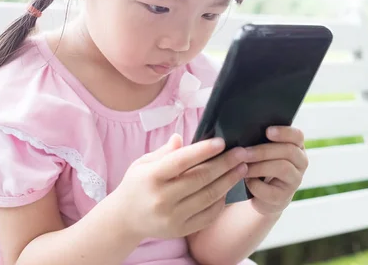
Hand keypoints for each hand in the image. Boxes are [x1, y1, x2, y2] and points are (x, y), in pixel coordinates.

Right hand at [110, 134, 247, 240]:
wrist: (125, 219)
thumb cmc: (137, 185)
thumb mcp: (143, 163)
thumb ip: (164, 152)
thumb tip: (181, 137)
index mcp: (151, 177)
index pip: (181, 161)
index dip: (204, 151)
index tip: (222, 142)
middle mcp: (161, 199)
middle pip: (200, 179)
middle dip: (225, 164)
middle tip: (242, 152)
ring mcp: (172, 217)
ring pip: (209, 197)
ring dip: (229, 181)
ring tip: (242, 167)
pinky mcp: (180, 230)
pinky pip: (208, 215)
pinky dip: (221, 201)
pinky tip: (228, 187)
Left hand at [244, 126, 308, 214]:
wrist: (262, 194)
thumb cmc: (262, 165)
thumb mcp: (265, 152)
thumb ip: (262, 141)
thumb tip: (245, 133)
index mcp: (297, 146)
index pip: (297, 136)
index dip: (284, 132)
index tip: (267, 131)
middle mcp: (300, 162)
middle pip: (288, 151)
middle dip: (263, 151)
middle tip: (244, 152)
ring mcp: (295, 181)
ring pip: (282, 168)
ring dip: (259, 167)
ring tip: (243, 167)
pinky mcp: (284, 198)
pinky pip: (270, 190)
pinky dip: (255, 185)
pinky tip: (247, 181)